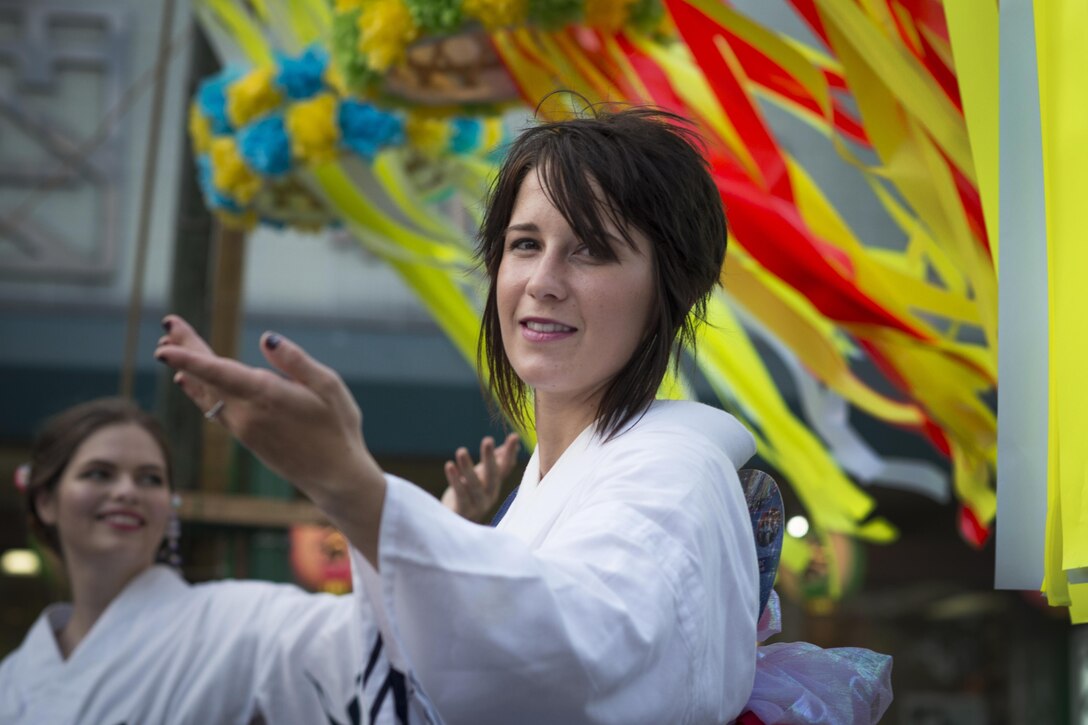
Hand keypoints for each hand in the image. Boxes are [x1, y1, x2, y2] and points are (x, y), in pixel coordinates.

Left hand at [155, 315, 385, 563]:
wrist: (334, 477)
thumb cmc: (338, 428)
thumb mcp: (328, 386)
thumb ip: (295, 361)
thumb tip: (266, 338)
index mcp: (266, 396)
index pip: (218, 372)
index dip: (188, 358)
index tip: (163, 348)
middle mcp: (246, 413)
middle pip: (206, 378)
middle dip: (185, 350)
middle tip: (167, 325)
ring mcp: (243, 428)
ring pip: (206, 394)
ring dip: (188, 369)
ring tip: (168, 346)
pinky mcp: (246, 437)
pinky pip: (213, 409)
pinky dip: (198, 390)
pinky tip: (188, 381)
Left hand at [441, 433, 519, 522]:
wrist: (454, 525)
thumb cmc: (469, 494)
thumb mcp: (482, 476)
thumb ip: (497, 461)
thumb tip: (514, 442)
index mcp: (494, 485)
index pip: (505, 467)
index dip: (510, 453)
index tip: (514, 436)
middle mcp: (489, 495)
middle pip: (492, 476)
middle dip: (490, 458)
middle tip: (488, 440)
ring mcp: (477, 505)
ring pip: (474, 485)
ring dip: (468, 468)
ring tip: (461, 451)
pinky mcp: (463, 511)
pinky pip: (460, 495)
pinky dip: (455, 480)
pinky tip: (450, 465)